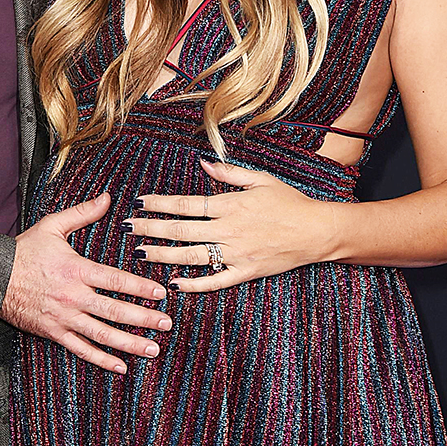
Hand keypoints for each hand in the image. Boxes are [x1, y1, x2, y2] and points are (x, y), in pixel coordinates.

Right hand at [1, 192, 171, 373]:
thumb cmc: (23, 251)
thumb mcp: (52, 226)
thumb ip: (82, 214)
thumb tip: (106, 198)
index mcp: (76, 269)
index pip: (115, 280)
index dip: (140, 288)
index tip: (160, 294)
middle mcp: (72, 296)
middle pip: (114, 310)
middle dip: (143, 319)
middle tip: (166, 324)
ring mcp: (63, 317)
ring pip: (102, 334)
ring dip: (129, 343)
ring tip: (152, 349)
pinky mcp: (53, 332)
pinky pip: (81, 349)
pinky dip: (101, 359)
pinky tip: (120, 366)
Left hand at [125, 159, 334, 291]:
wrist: (318, 231)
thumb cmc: (290, 202)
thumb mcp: (261, 179)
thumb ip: (229, 172)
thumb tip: (203, 162)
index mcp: (230, 205)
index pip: (187, 204)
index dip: (161, 204)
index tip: (141, 203)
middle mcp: (228, 230)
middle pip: (181, 230)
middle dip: (151, 228)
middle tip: (128, 227)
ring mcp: (236, 253)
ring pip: (191, 255)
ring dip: (163, 254)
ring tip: (140, 252)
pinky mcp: (245, 272)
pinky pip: (215, 280)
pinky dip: (194, 283)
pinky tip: (174, 281)